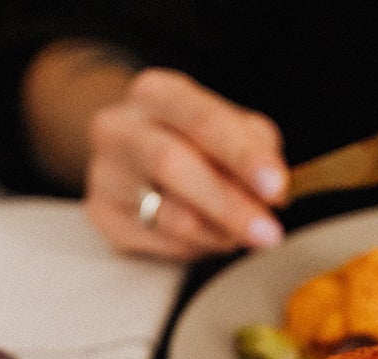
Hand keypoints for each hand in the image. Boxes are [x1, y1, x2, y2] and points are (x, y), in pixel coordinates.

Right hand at [83, 68, 287, 260]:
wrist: (128, 151)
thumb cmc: (190, 138)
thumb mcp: (228, 126)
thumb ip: (255, 148)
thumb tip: (272, 191)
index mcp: (156, 92)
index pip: (203, 121)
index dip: (242, 155)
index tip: (275, 187)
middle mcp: (119, 127)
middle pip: (172, 164)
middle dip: (228, 204)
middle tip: (268, 233)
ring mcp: (105, 172)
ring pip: (168, 214)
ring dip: (219, 232)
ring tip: (242, 233)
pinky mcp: (102, 214)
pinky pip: (159, 242)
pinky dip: (196, 246)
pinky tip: (207, 236)